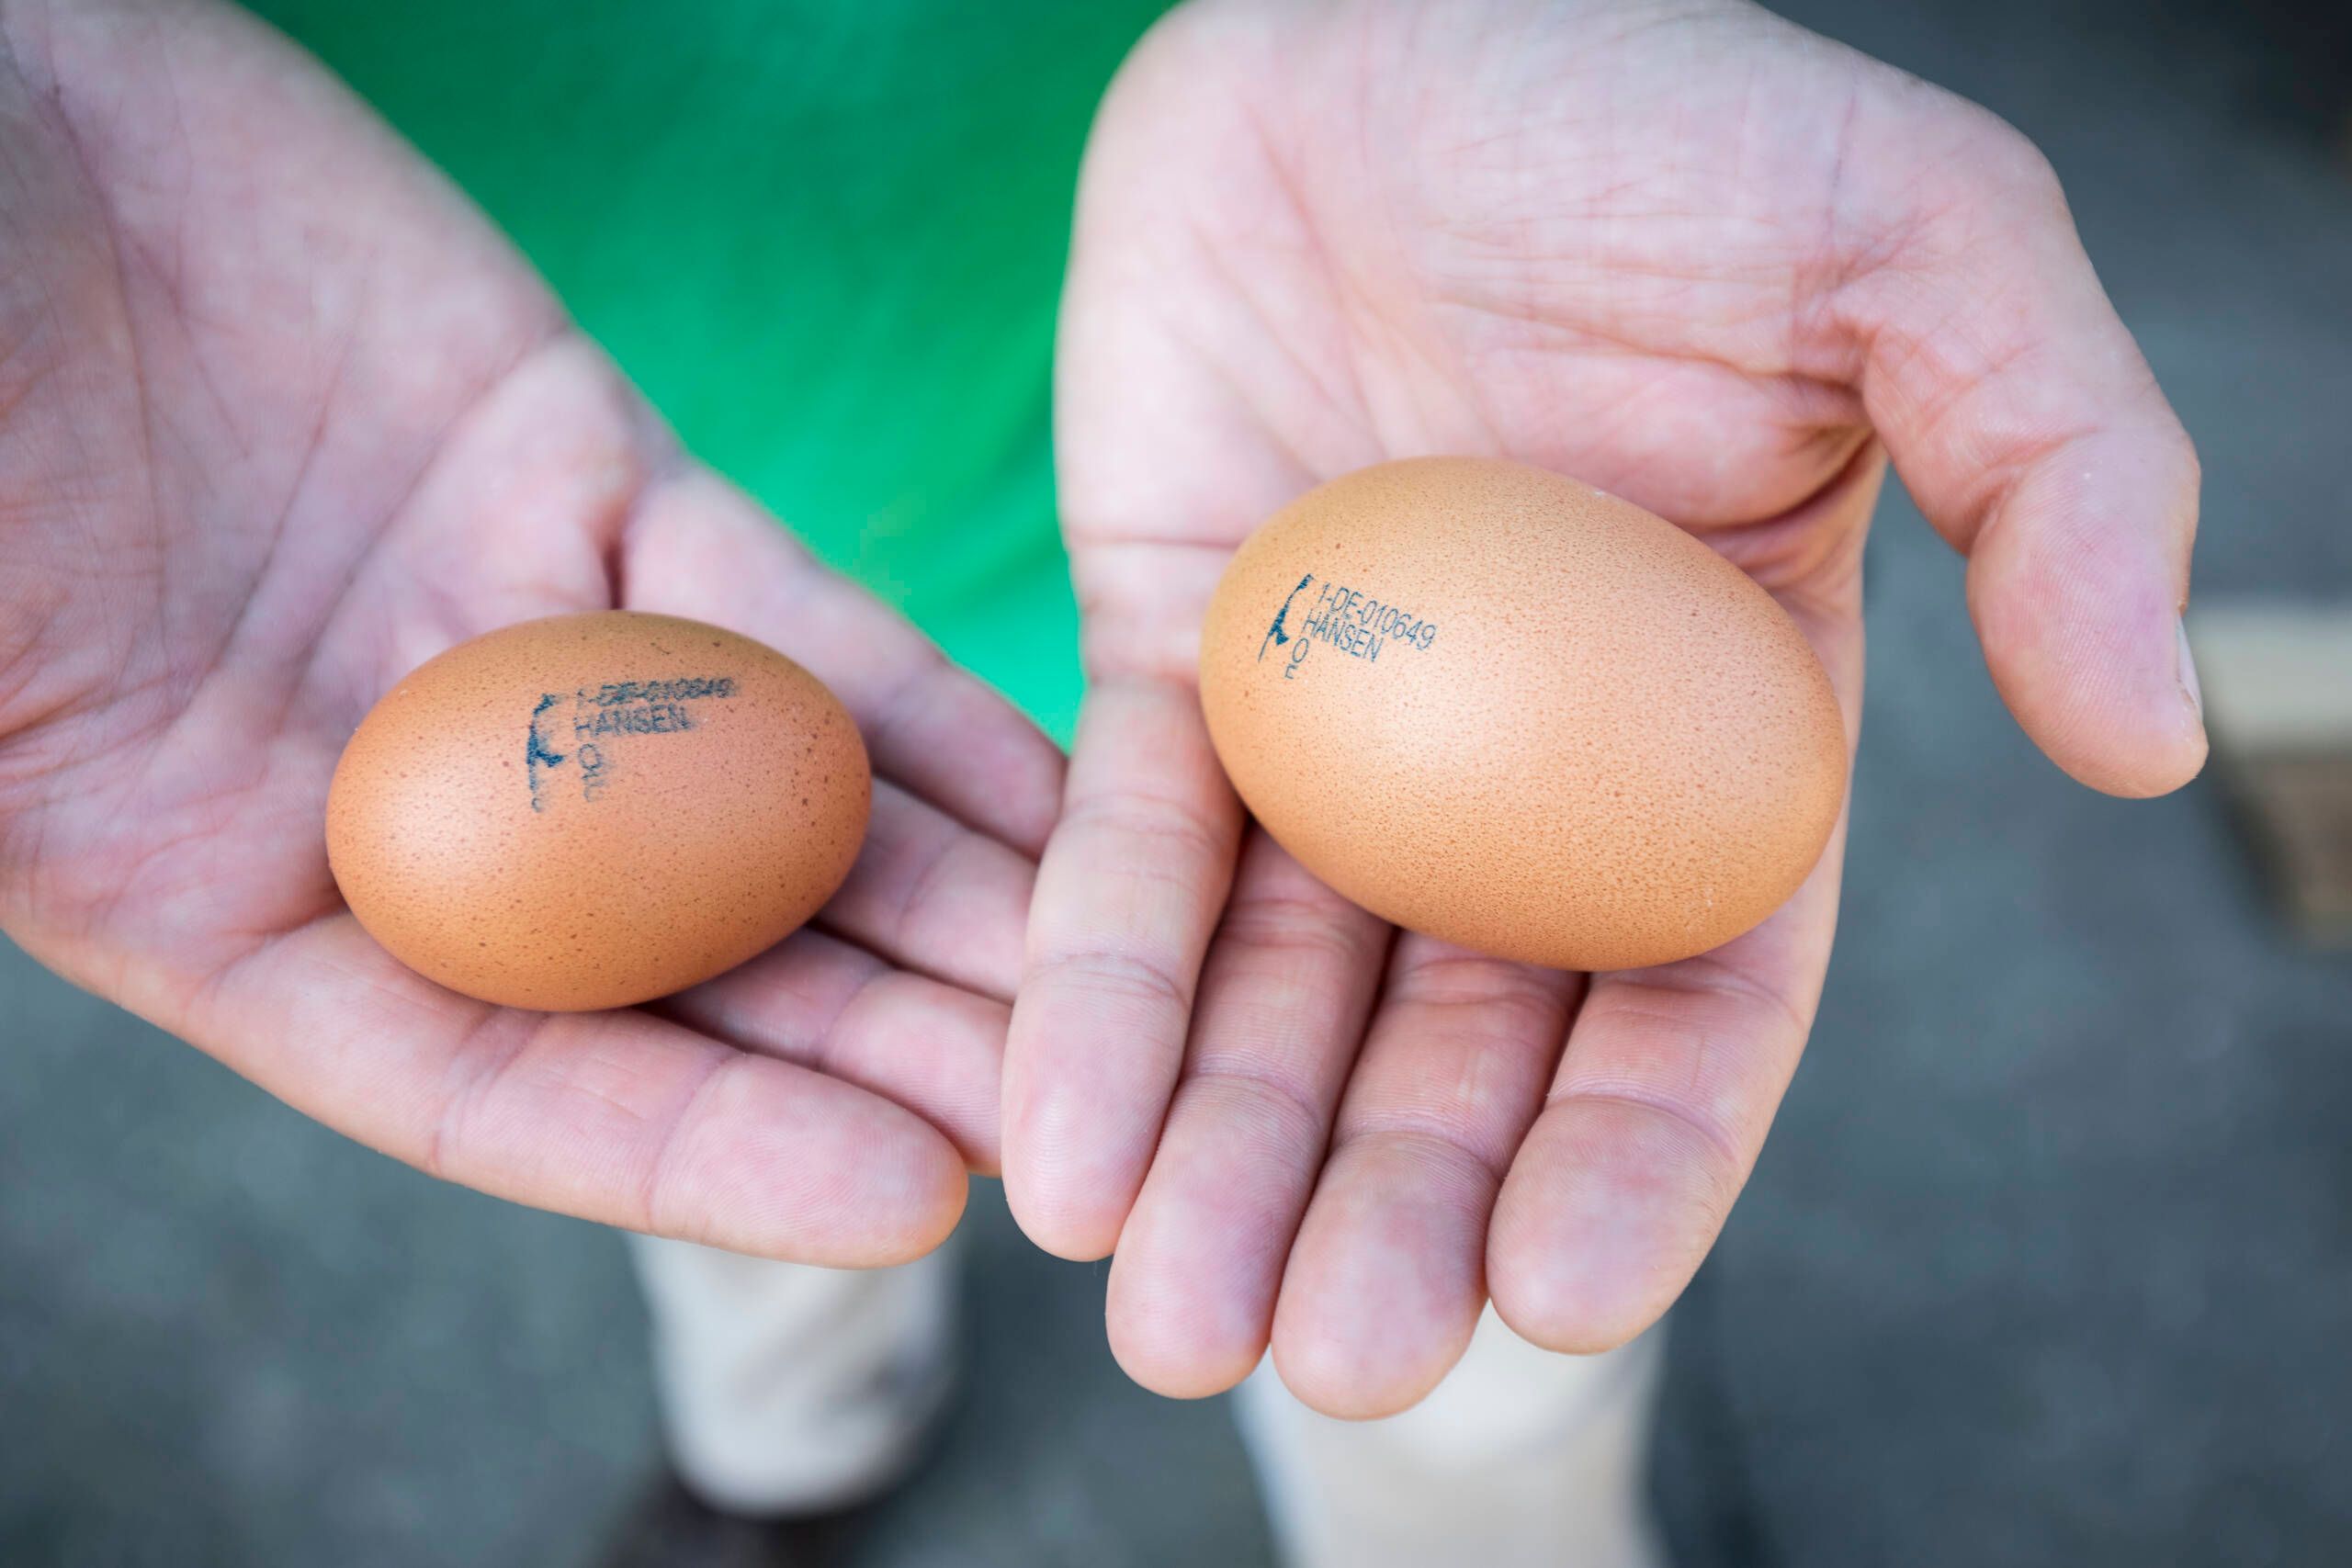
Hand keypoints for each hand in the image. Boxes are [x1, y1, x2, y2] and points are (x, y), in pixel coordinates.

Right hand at [0, 1, 1060, 1262]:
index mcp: (190, 874)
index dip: (700, 1152)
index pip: (486, 1077)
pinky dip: (914, 704)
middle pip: (673, 965)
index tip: (901, 1201)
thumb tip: (184, 902)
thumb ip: (69, 780)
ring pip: (758, 799)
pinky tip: (1058, 787)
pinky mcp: (585, 469)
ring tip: (1109, 978)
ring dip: (939, 897)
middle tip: (1077, 1113)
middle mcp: (378, 780)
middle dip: (877, 1043)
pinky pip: (782, 612)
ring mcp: (499, 624)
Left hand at [1006, 0, 2203, 1412]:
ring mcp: (1342, 726)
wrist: (1385, 3)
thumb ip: (2060, 472)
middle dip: (1395, 1207)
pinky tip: (1053, 1143)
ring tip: (1163, 1323)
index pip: (1693, 989)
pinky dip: (1094, 994)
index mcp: (1716, 723)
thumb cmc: (1657, 112)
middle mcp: (1524, 765)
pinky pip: (1127, 852)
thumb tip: (2146, 733)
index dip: (1638, 1151)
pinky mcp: (1174, 656)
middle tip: (1326, 1361)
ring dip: (1225, 1160)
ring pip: (1282, 991)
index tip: (1559, 1292)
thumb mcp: (1919, 251)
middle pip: (1464, 1041)